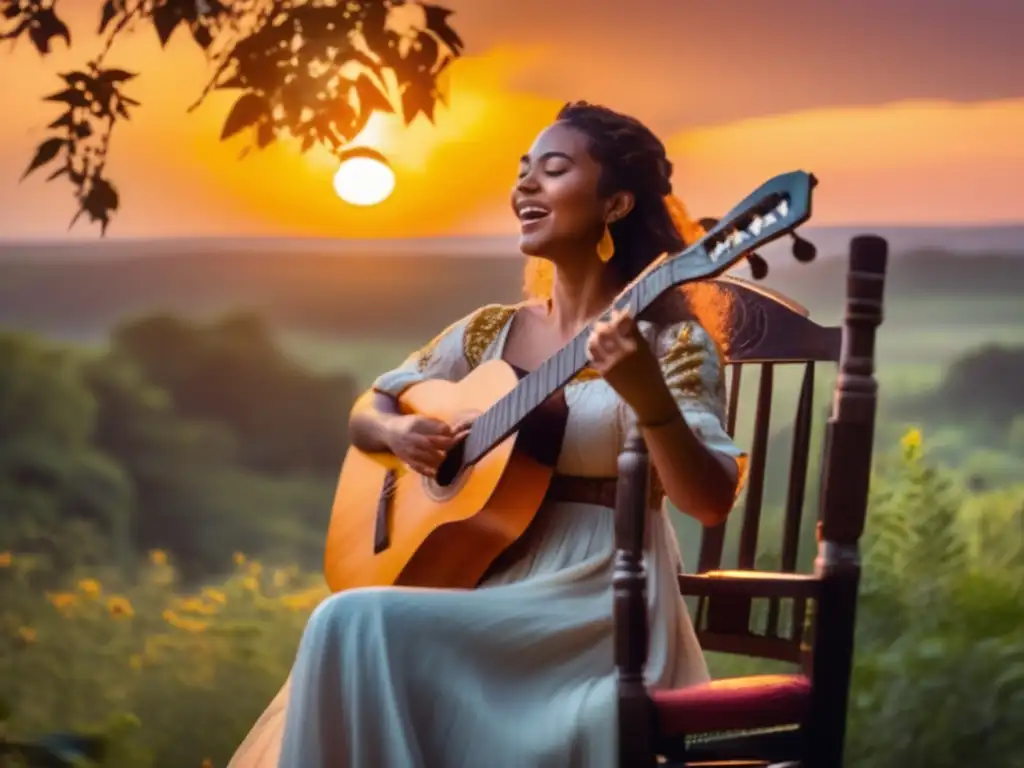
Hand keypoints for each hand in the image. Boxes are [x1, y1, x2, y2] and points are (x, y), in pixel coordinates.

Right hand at [384, 414, 470, 477]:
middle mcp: (411, 437)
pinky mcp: (405, 459)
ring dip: (437, 458)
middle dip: (443, 445)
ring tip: (445, 458)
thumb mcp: (419, 419)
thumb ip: (434, 424)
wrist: (387, 431)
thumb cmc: (408, 424)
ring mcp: (407, 449)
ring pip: (424, 456)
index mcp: (415, 424)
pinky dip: (426, 471)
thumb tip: (452, 430)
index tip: (454, 434)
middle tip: (453, 446)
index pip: (432, 428)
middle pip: (429, 443)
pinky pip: (416, 467)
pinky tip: (434, 473)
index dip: (445, 433)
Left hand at [586, 308, 676, 423]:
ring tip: (595, 335)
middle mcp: (623, 351)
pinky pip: (592, 356)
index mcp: (637, 344)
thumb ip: (635, 335)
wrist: (648, 397)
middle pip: (606, 330)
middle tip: (601, 324)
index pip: (624, 322)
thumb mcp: (647, 350)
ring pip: (595, 342)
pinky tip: (593, 348)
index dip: (618, 314)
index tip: (616, 312)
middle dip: (602, 324)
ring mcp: (612, 362)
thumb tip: (622, 318)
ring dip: (594, 336)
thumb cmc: (651, 372)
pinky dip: (591, 349)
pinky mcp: (604, 372)